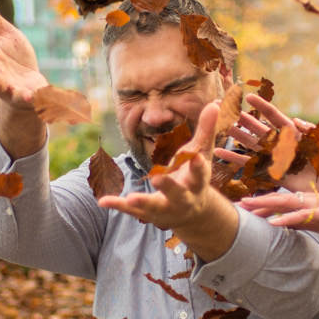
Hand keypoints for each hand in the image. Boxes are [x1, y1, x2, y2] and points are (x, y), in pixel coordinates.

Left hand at [100, 103, 230, 236]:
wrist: (194, 215)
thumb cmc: (195, 176)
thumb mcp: (202, 154)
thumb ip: (206, 130)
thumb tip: (216, 103)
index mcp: (197, 182)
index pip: (199, 174)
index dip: (197, 166)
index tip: (195, 157)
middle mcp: (184, 198)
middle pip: (177, 193)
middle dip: (168, 187)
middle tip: (157, 178)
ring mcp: (166, 208)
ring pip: (155, 206)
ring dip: (143, 202)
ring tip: (130, 199)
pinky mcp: (150, 214)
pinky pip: (133, 212)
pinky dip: (118, 205)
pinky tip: (103, 201)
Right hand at [211, 94, 318, 196]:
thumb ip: (313, 133)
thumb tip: (295, 119)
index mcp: (294, 135)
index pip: (275, 117)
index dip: (262, 107)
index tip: (248, 97)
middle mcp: (282, 146)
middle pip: (259, 130)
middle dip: (243, 120)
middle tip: (227, 110)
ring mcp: (275, 160)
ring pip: (252, 146)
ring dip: (237, 137)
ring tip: (222, 128)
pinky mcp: (271, 175)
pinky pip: (250, 166)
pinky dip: (235, 160)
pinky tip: (221, 153)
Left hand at [238, 187, 318, 237]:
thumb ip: (302, 223)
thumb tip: (282, 226)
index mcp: (309, 201)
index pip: (282, 200)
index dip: (262, 202)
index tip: (244, 206)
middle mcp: (311, 199)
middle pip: (280, 197)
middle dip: (258, 200)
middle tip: (237, 203)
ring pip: (288, 202)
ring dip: (266, 205)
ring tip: (248, 208)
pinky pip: (304, 216)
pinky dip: (287, 219)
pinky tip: (273, 223)